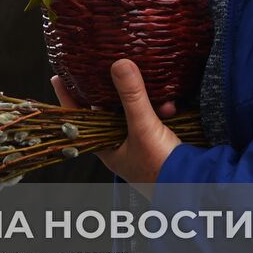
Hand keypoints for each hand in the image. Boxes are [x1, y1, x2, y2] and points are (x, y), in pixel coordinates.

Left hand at [51, 59, 180, 188]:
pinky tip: (172, 108)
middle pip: (108, 110)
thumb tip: (119, 64)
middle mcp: (118, 145)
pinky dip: (161, 110)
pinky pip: (153, 118)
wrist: (193, 188)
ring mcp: (138, 144)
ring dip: (145, 101)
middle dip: (117, 91)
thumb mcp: (143, 127)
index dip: (69, 97)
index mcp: (105, 146)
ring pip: (133, 112)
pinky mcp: (157, 141)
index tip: (59, 76)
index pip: (79, 118)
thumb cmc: (160, 168)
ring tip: (161, 98)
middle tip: (116, 70)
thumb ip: (132, 96)